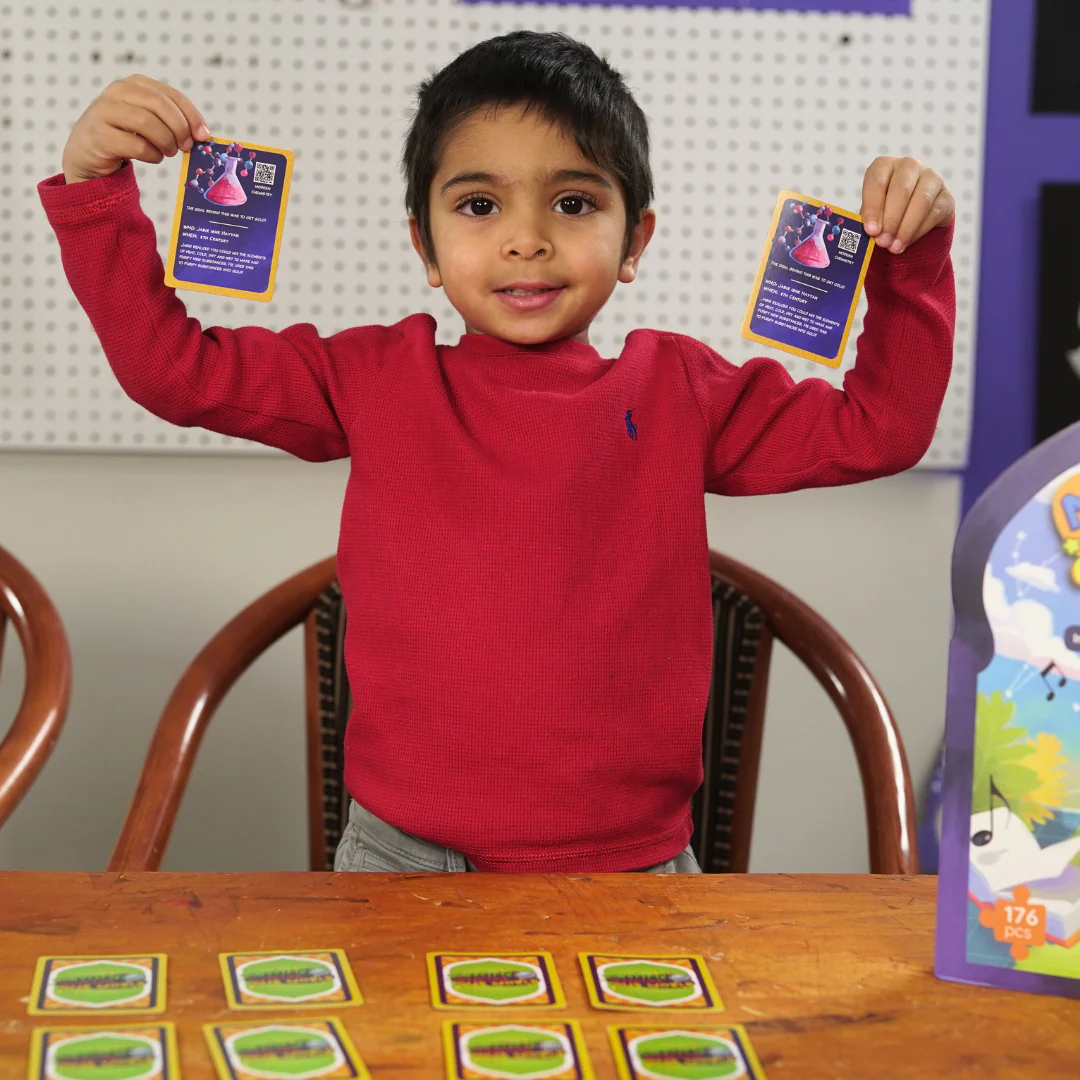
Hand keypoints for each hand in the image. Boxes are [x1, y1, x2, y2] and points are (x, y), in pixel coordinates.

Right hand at [61, 74, 209, 184]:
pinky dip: (152, 155)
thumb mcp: (148, 121)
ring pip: (146, 122)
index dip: (192, 115)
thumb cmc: (125, 136)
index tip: (203, 135)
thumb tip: (202, 134)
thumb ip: (170, 120)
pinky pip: (136, 145)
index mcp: (134, 84)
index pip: (170, 94)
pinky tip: (153, 157)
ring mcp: (104, 111)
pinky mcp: (99, 135)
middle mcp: (117, 92)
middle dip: (180, 128)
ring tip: (168, 152)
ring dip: (166, 142)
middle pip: (159, 105)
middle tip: (186, 147)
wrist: (87, 153)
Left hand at [860, 157, 954, 254]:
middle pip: (901, 189)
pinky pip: (934, 213)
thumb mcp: (872, 213)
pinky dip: (918, 231)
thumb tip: (870, 234)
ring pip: (921, 200)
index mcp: (884, 166)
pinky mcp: (946, 196)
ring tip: (894, 247)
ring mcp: (931, 178)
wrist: (911, 218)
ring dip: (906, 228)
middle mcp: (908, 166)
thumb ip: (869, 219)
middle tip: (882, 242)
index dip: (873, 207)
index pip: (877, 181)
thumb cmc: (883, 213)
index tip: (871, 230)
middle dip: (891, 220)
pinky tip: (906, 243)